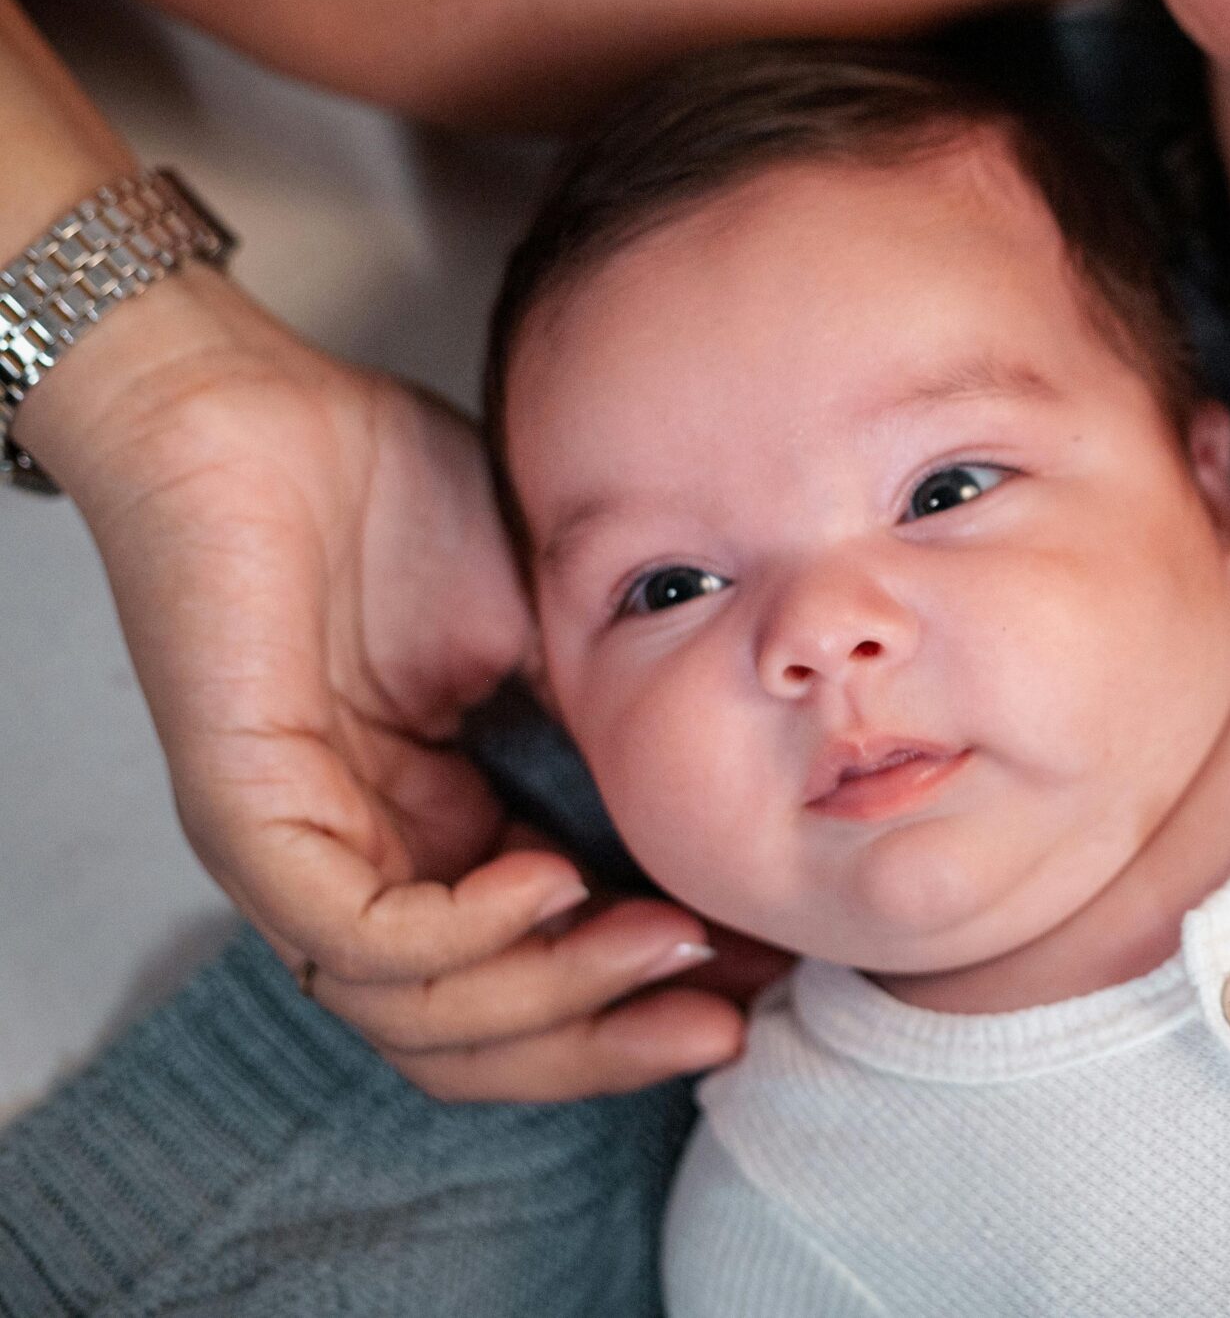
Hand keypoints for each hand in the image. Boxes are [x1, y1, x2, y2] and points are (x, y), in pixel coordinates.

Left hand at [17, 270, 745, 1098]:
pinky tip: (555, 881)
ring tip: (664, 941)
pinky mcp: (245, 822)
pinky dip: (468, 936)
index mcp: (435, 834)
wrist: (267, 407)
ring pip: (420, 1013)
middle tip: (727, 1019)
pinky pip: (357, 939)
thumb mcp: (564, 633)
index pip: (530, 979)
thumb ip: (627, 734)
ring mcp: (297, 855)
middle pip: (476, 1037)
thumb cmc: (406, 495)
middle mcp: (363, 868)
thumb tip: (749, 823)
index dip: (643, 1000)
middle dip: (611, 1044)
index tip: (762, 974)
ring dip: (558, 999)